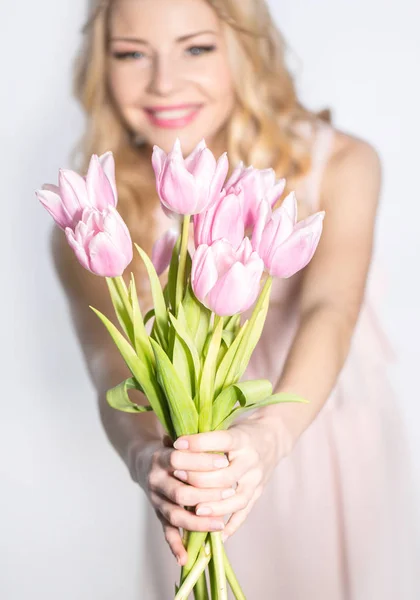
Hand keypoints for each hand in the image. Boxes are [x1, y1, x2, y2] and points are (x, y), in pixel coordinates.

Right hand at [132, 436, 231, 565]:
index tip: (223, 461)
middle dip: (206, 494)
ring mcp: (155, 499)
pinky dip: (175, 546)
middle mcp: (155, 479)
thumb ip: (194, 443)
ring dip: (198, 522)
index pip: (178, 459)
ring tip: (220, 524)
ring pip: (175, 515)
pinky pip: (166, 531)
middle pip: (179, 491)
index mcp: (160, 457)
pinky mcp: (157, 513)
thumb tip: (220, 443)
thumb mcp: (179, 440)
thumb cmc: (171, 447)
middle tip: (230, 491)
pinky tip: (184, 558)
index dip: (200, 461)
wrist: (143, 459)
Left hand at [172, 413, 290, 540]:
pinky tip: (218, 536)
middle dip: (199, 478)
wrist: (274, 437)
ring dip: (215, 507)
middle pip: (225, 475)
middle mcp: (251, 460)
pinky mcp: (259, 492)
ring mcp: (257, 479)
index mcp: (243, 439)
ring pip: (237, 499)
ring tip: (196, 510)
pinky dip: (232, 526)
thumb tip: (172, 441)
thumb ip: (206, 436)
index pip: (221, 440)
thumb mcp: (229, 426)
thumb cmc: (244, 432)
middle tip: (177, 476)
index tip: (178, 444)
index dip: (198, 443)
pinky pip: (245, 512)